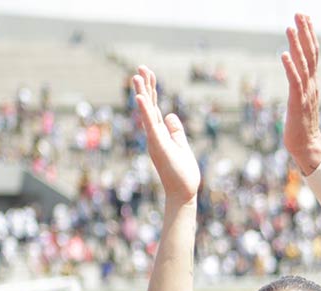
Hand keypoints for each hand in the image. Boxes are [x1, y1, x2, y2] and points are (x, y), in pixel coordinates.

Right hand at [132, 66, 200, 204]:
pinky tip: (141, 97)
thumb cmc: (183, 173)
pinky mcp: (157, 145)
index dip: (152, 90)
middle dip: (145, 86)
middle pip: (149, 106)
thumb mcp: (181, 145)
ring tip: (137, 76)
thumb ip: (175, 130)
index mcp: (160, 133)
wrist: (183, 193)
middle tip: (140, 67)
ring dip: (142, 93)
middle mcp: (154, 134)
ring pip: (146, 112)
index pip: (154, 107)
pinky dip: (145, 110)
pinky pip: (150, 125)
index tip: (148, 72)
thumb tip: (170, 116)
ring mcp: (154, 139)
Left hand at [280, 13, 320, 173]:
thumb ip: (299, 85)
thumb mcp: (301, 100)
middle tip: (300, 14)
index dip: (309, 35)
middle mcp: (311, 84)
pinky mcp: (298, 102)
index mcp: (312, 83)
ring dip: (296, 45)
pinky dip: (290, 67)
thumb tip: (294, 73)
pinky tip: (283, 55)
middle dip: (305, 33)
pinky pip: (295, 82)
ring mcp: (306, 93)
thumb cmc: (301, 125)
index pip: (312, 54)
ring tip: (290, 28)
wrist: (307, 146)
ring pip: (303, 64)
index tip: (305, 18)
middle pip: (310, 54)